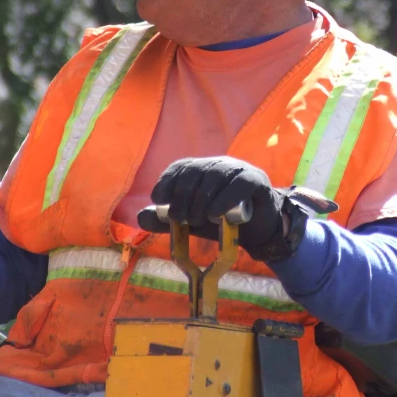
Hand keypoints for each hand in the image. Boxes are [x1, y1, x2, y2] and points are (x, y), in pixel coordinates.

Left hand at [137, 157, 336, 261]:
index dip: (167, 180)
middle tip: (180, 219)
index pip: (181, 166)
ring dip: (201, 200)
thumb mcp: (191, 222)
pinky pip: (238, 184)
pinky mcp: (256, 180)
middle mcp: (219, 164)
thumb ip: (166, 220)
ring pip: (215, 176)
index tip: (158, 199)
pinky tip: (214, 213)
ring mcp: (239, 169)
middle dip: (182, 196)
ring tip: (196, 220)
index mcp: (202, 169)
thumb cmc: (222, 223)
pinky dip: (223, 198)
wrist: (256, 233)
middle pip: (196, 170)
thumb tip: (139, 217)